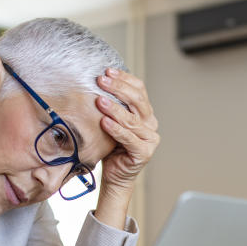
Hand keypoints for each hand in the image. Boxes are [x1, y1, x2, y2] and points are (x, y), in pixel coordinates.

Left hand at [94, 69, 159, 197]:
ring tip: (100, 100)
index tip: (107, 71)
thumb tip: (95, 81)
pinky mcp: (144, 152)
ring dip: (115, 108)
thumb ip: (110, 105)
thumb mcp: (110, 121)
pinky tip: (104, 121)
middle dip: (118, 88)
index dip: (124, 79)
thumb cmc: (111, 147)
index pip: (139, 89)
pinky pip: (129, 138)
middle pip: (137, 100)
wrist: (114, 175)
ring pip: (132, 119)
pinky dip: (116, 129)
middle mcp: (150, 123)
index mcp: (145, 112)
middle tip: (101, 81)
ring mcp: (150, 138)